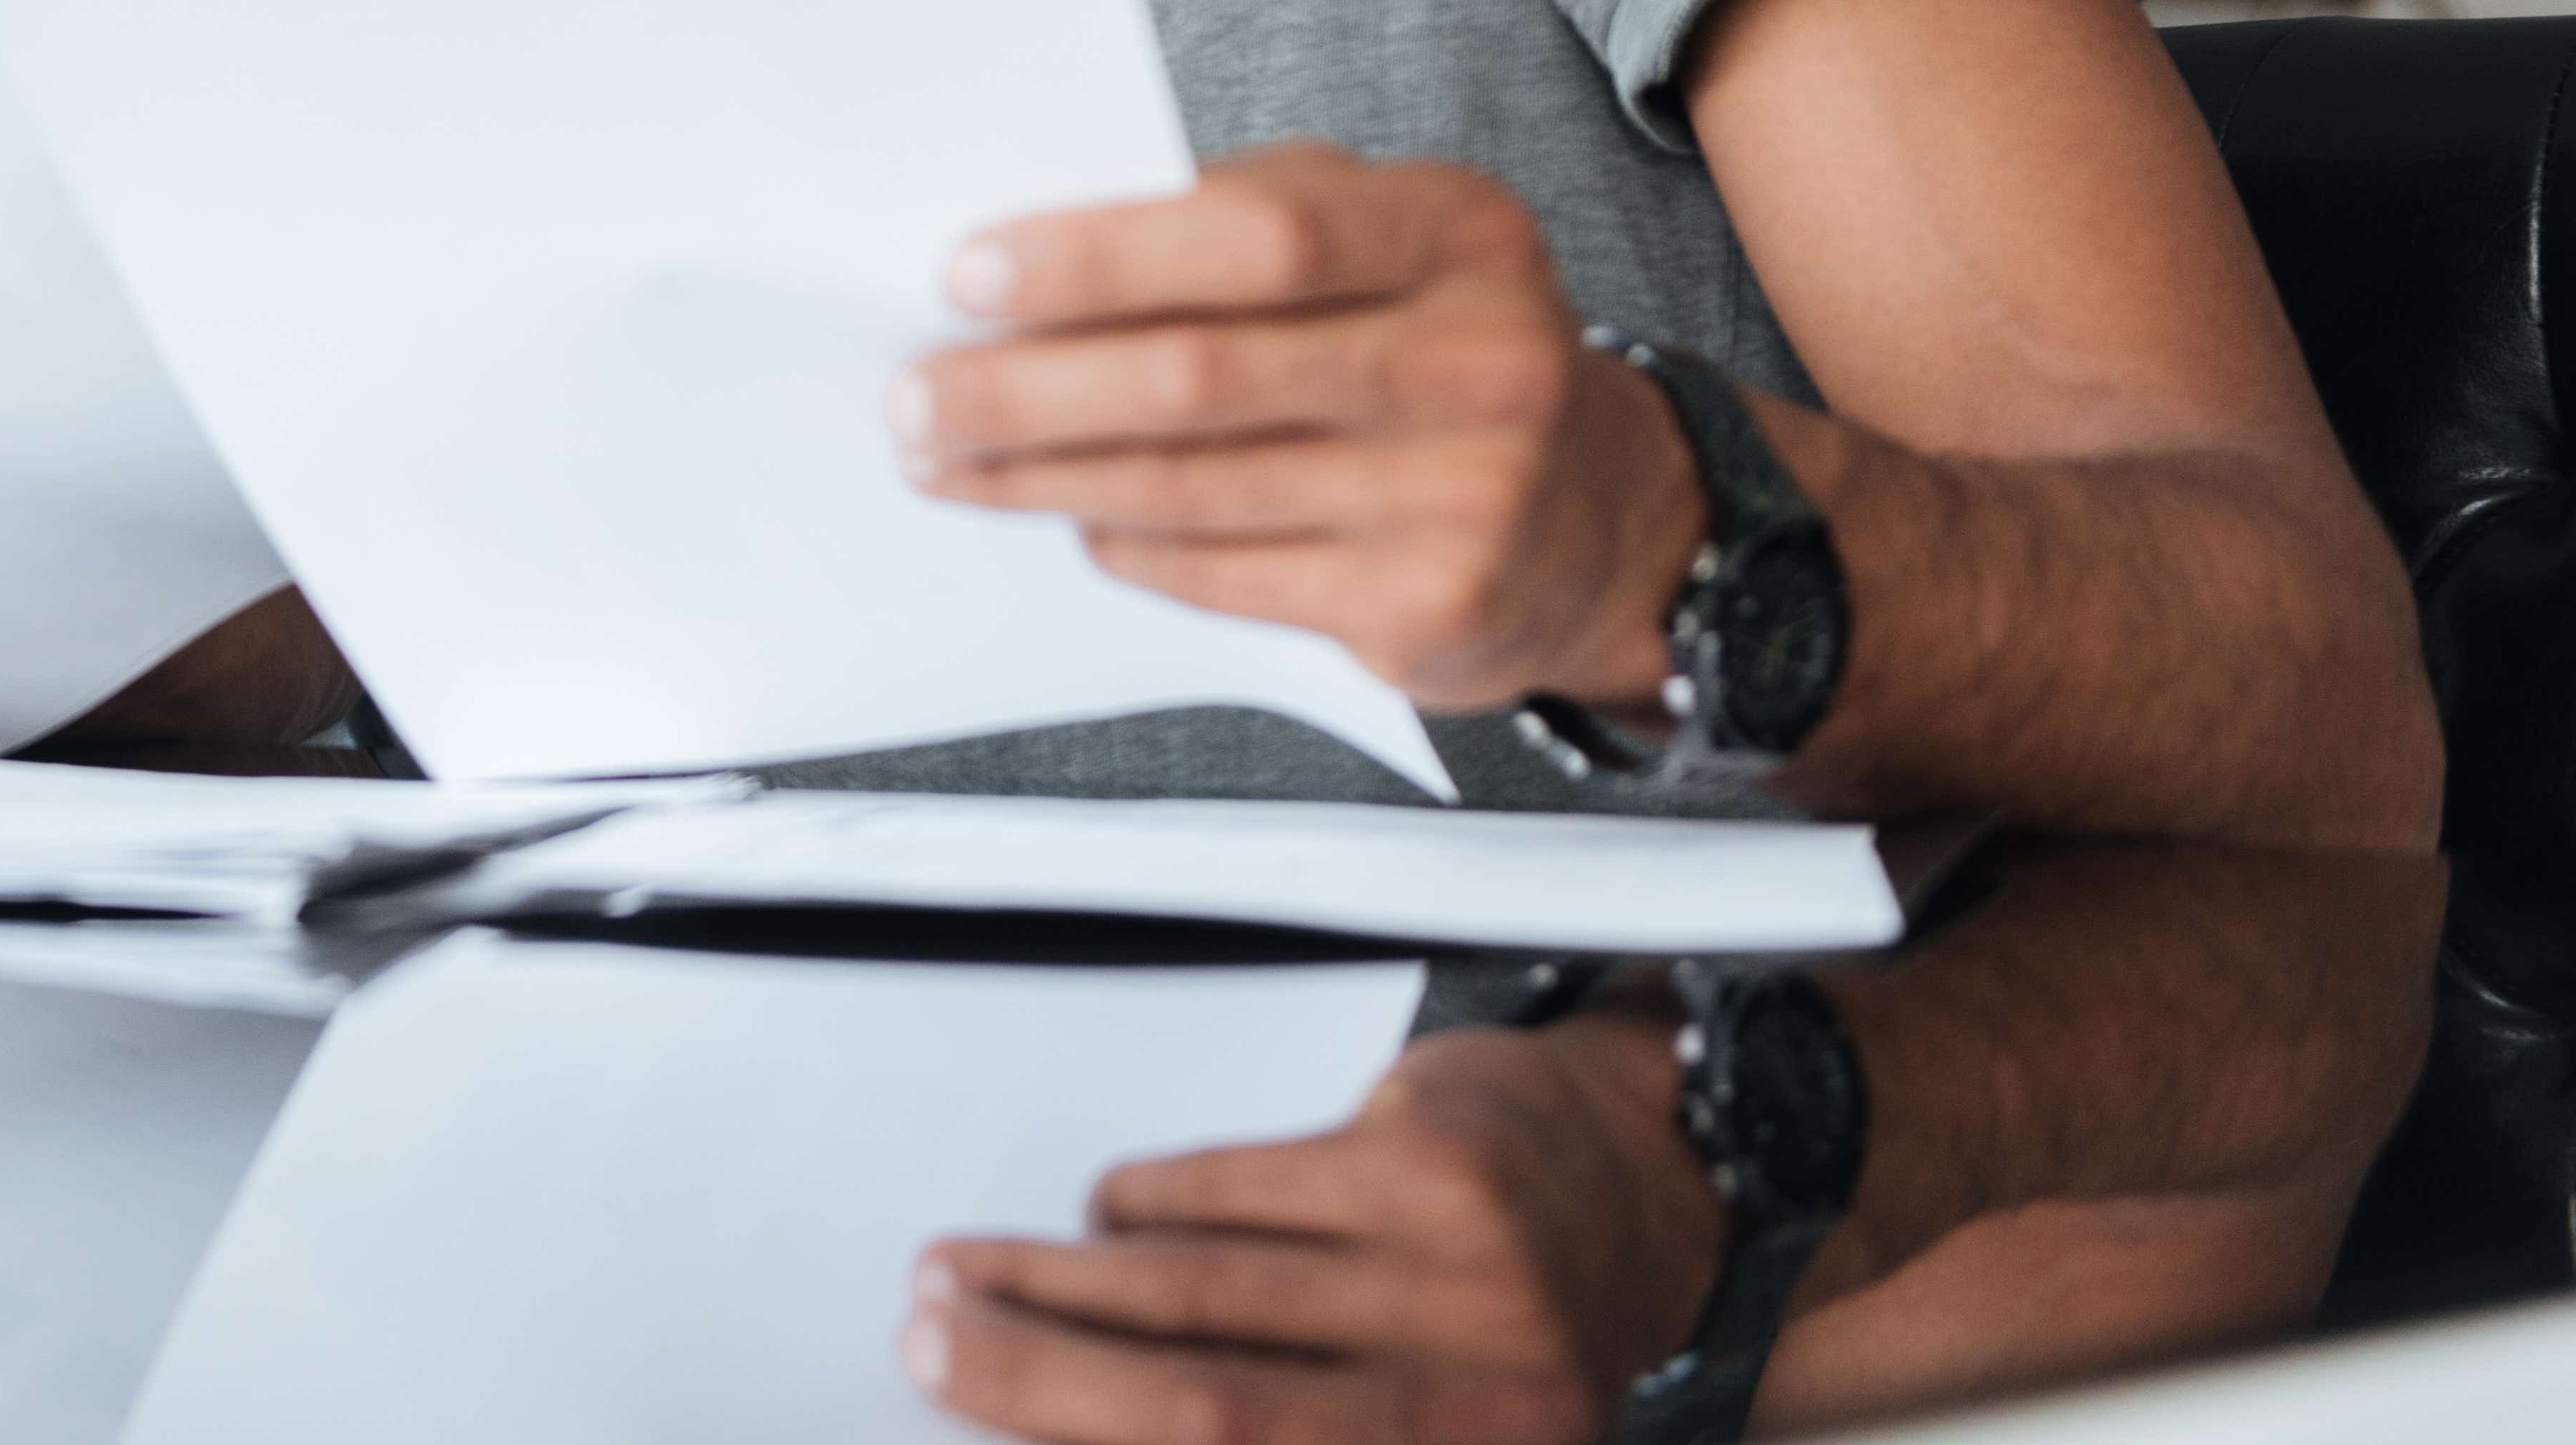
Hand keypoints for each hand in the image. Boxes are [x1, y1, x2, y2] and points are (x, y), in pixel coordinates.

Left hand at [897, 145, 1703, 712]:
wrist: (1610, 518)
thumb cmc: (1443, 348)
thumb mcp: (1387, 241)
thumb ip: (1239, 223)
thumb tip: (1033, 263)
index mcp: (1459, 233)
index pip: (1260, 233)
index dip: (1099, 256)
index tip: (967, 275)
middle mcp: (1481, 360)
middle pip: (1202, 374)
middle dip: (1026, 388)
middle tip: (916, 394)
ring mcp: (1466, 494)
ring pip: (1191, 486)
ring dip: (1040, 475)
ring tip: (945, 460)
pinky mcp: (1430, 606)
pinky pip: (1223, 572)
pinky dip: (1125, 543)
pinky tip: (1068, 518)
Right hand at [909, 1012, 1723, 1441]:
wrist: (1654, 1193)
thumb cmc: (1509, 1344)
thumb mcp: (1415, 1426)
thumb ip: (1277, 1431)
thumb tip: (1066, 1420)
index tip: (972, 1426)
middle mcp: (1475, 1413)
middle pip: (1198, 1407)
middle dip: (1033, 1376)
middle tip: (932, 1339)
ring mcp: (1460, 1288)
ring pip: (1195, 1287)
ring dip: (1050, 1282)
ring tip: (967, 1270)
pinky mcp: (1433, 1168)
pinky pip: (1230, 1184)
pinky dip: (1142, 1203)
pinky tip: (1111, 1213)